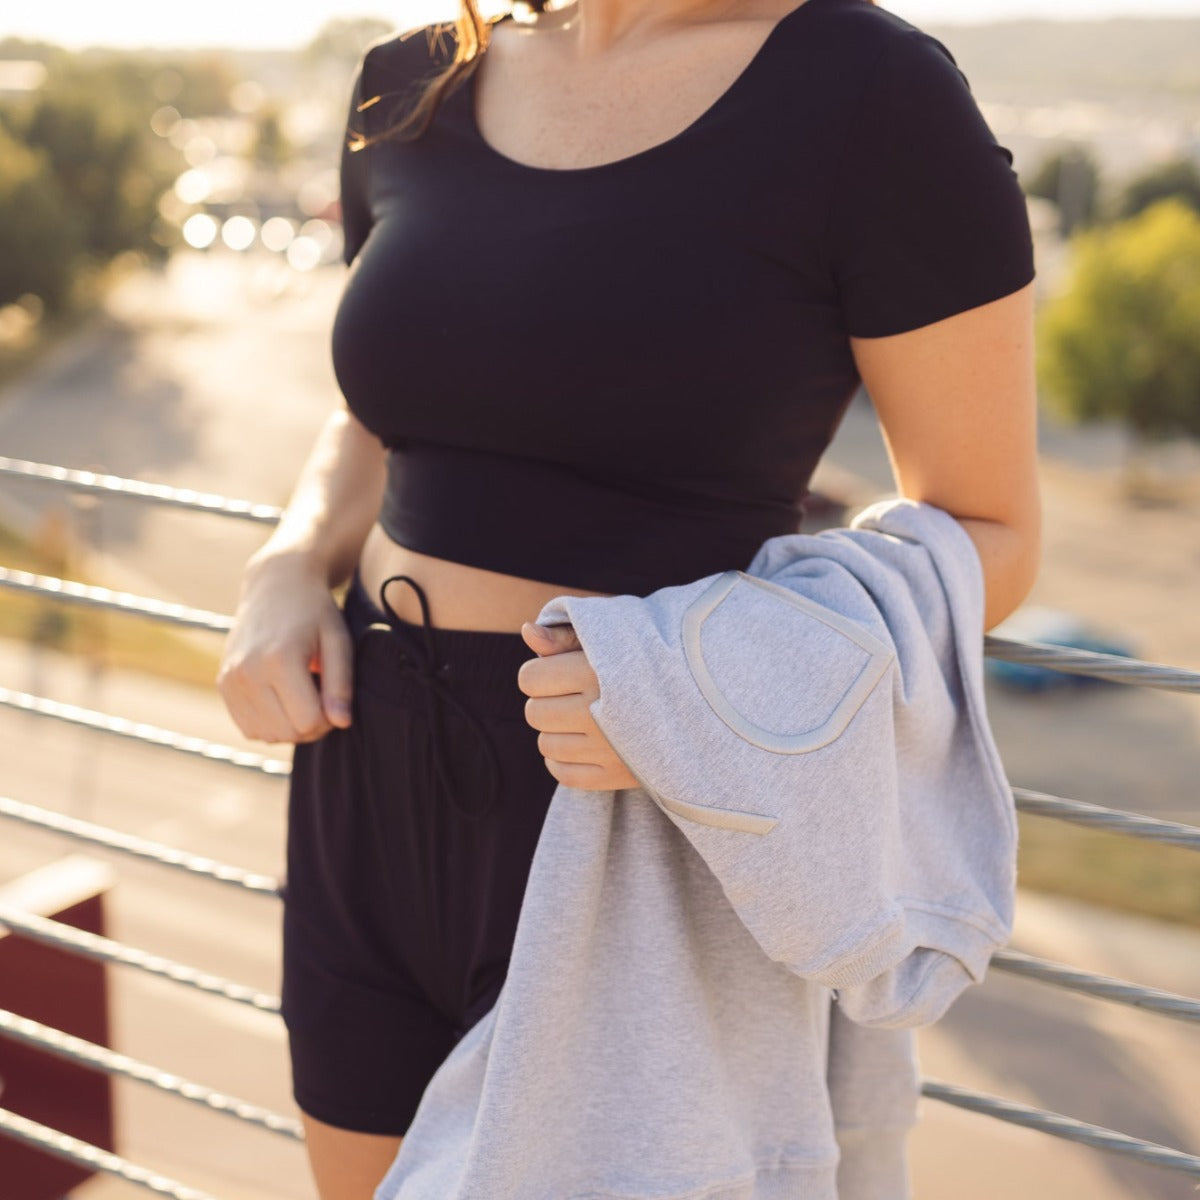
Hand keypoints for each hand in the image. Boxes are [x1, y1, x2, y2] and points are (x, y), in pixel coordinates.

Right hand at [217, 551, 352, 743]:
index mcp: (279, 660)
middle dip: (313, 724)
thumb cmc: (315, 612)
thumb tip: (342, 723)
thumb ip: (341, 684)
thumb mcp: (339, 641)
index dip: (330, 717)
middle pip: (288, 732)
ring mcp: (230, 679)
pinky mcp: (223, 684)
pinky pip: (250, 728)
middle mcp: (247, 672)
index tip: (335, 696)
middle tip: (323, 696)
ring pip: (268, 735)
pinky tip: (284, 697)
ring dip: (292, 725)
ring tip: (304, 693)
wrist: (276, 585)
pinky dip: (271, 723)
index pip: (309, 722)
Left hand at [518, 621, 640, 791]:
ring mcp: (607, 749)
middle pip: (534, 713)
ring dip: (556, 731)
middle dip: (546, 701)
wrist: (704, 696)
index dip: (539, 673)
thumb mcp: (610, 634)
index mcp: (594, 672)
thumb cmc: (648, 659)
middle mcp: (598, 713)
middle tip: (572, 694)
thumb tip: (526, 631)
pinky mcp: (617, 776)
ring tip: (583, 717)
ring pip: (546, 745)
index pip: (530, 679)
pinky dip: (564, 760)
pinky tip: (582, 743)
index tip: (559, 671)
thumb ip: (565, 635)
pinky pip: (564, 774)